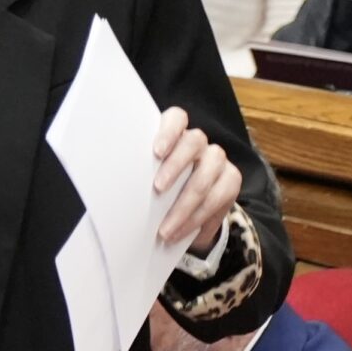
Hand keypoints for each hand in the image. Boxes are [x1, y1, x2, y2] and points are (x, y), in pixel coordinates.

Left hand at [151, 106, 239, 253]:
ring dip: (184, 205)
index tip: (156, 152)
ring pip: (205, 174)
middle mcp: (198, 143)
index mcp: (176, 135)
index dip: (168, 132)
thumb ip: (143, 177)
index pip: (177, 118)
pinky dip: (196, 218)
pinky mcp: (232, 179)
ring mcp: (217, 159)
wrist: (188, 214)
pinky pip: (217, 197)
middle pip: (193, 142)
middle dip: (175, 166)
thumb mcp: (149, 181)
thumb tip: (119, 193)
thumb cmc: (160, 193)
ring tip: (165, 229)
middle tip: (158, 189)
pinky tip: (181, 232)